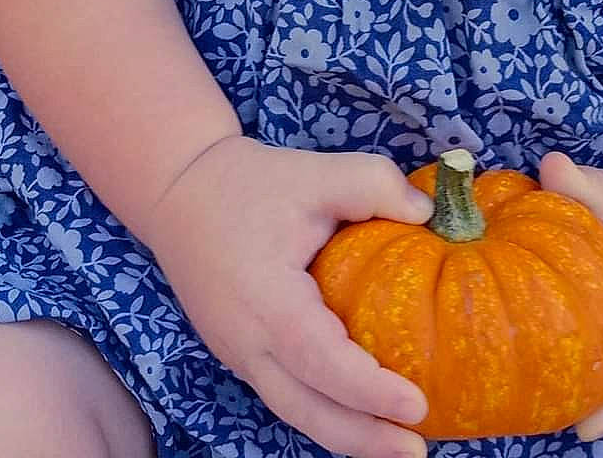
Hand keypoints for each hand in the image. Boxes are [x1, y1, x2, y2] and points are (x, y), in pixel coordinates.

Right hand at [141, 135, 434, 457]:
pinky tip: (361, 411)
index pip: (321, 360)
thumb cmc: (246, 183)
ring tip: (399, 444)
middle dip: (364, 439)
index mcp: (265, 299)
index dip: (369, 390)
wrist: (176, 189)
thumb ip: (373, 184)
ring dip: (346, 434)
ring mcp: (237, 353)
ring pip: (294, 410)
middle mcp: (247, 340)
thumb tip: (426, 215)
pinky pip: (285, 394)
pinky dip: (324, 411)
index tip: (417, 404)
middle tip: (417, 448)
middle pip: (307, 410)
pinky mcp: (238, 353)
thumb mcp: (313, 172)